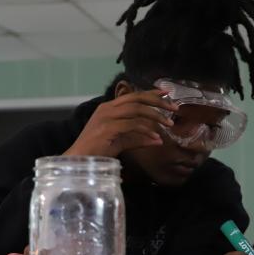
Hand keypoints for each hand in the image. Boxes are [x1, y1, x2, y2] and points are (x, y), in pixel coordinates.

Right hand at [64, 89, 178, 157]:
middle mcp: (107, 109)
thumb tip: (158, 140)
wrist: (79, 161)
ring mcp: (106, 118)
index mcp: (108, 108)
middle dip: (158, 101)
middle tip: (174, 108)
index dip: (151, 93)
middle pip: (136, 98)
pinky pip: (132, 125)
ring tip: (169, 124)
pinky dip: (146, 130)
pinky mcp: (107, 129)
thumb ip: (138, 138)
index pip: (133, 95)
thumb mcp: (121, 142)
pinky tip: (155, 137)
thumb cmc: (98, 152)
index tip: (167, 93)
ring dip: (155, 116)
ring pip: (136, 109)